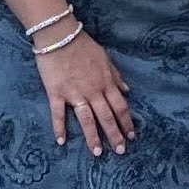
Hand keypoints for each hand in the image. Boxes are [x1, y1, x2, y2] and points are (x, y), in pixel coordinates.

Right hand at [38, 29, 135, 155]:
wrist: (60, 36)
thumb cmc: (83, 46)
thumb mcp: (105, 58)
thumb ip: (116, 76)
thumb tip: (127, 91)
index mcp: (106, 83)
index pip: (120, 107)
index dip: (127, 123)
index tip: (131, 136)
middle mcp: (93, 91)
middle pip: (107, 117)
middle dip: (115, 135)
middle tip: (121, 151)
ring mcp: (74, 93)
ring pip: (87, 119)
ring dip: (93, 137)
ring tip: (98, 153)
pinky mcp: (56, 93)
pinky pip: (58, 114)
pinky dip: (59, 128)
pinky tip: (61, 142)